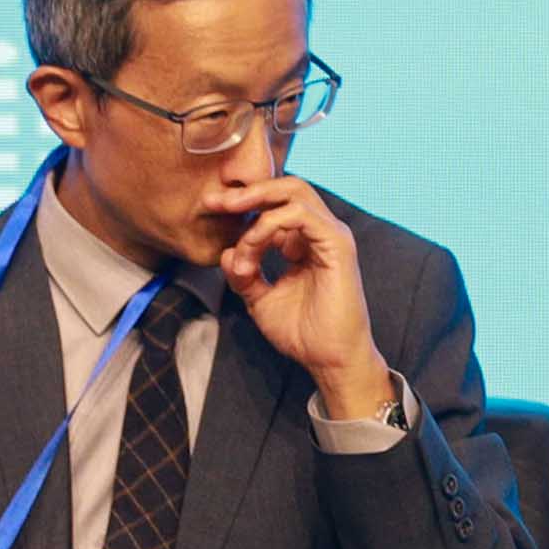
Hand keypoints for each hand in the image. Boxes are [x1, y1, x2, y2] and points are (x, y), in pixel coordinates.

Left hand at [201, 176, 392, 421]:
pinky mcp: (338, 245)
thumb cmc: (303, 334)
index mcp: (305, 243)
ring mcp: (331, 236)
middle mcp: (320, 233)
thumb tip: (226, 252)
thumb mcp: (260, 300)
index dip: (242, 205)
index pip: (275, 206)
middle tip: (215, 202)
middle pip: (287, 187)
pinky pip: (300, 215)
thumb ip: (244, 274)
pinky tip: (253, 243)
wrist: (330, 360)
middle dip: (248, 191)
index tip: (210, 212)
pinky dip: (270, 223)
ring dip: (256, 204)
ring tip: (234, 225)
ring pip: (294, 193)